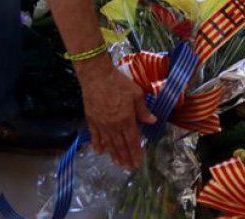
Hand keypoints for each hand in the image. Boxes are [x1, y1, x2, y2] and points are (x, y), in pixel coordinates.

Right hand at [75, 55, 156, 169]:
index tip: (137, 163)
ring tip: (118, 164)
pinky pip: (95, 136)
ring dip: (114, 155)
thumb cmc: (118, 83)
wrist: (96, 76)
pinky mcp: (91, 119)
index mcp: (126, 120)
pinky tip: (99, 152)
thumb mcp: (136, 94)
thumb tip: (153, 121)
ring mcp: (101, 124)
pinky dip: (97, 144)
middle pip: (120, 145)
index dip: (135, 152)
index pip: (133, 140)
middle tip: (129, 168)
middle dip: (126, 158)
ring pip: (108, 143)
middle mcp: (113, 125)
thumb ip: (143, 110)